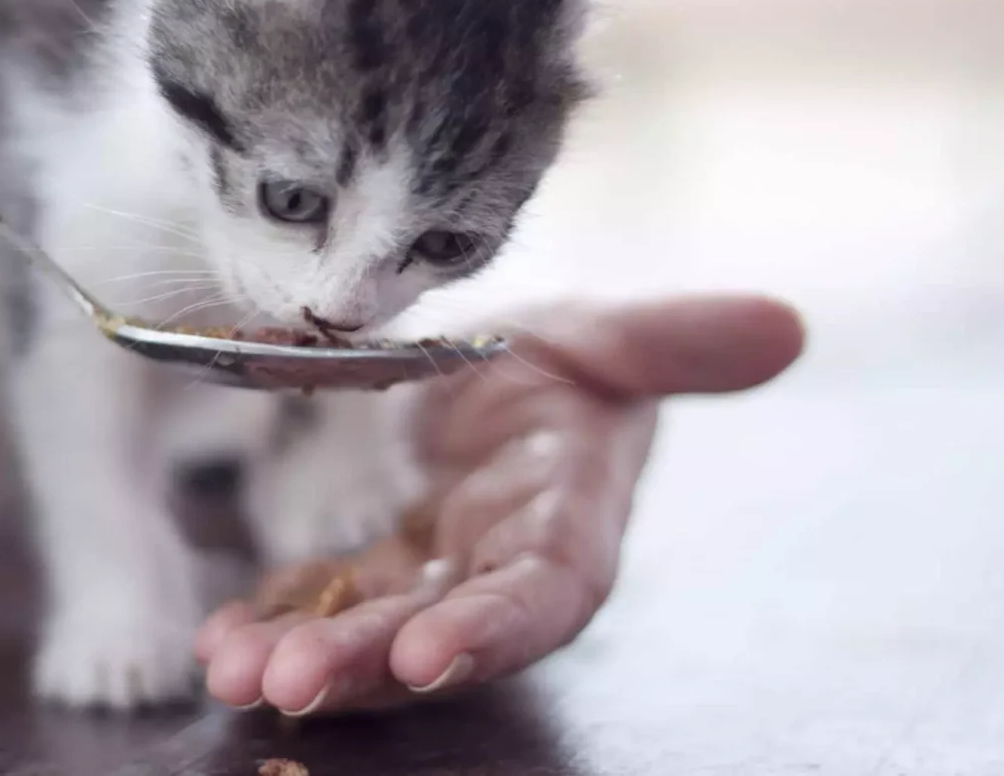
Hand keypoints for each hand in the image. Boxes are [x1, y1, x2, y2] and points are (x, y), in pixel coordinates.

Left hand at [195, 294, 805, 713]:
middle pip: (436, 630)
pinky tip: (219, 639)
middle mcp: (492, 568)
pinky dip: (268, 620)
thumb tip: (784, 325)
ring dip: (306, 655)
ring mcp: (422, 574)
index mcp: (564, 519)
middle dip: (366, 661)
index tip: (427, 654)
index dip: (491, 628)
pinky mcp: (362, 563)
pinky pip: (314, 601)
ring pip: (366, 628)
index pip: (542, 590)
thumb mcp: (608, 336)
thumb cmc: (566, 361)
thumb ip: (675, 341)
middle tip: (288, 678)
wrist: (498, 368)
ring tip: (234, 667)